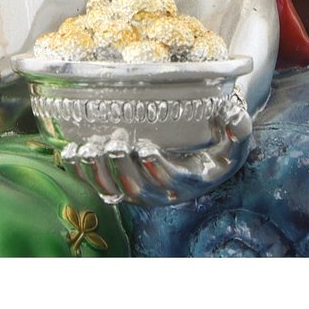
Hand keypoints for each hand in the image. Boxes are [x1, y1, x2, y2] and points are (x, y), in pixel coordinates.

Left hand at [62, 105, 251, 207]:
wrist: (202, 161)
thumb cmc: (219, 146)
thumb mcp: (236, 139)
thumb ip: (238, 128)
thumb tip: (233, 114)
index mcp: (189, 182)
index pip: (171, 181)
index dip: (156, 168)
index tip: (145, 147)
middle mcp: (161, 193)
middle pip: (137, 188)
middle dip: (122, 167)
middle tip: (115, 141)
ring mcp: (139, 192)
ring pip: (114, 190)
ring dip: (98, 170)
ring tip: (88, 148)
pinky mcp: (121, 188)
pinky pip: (98, 186)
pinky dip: (81, 172)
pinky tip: (70, 152)